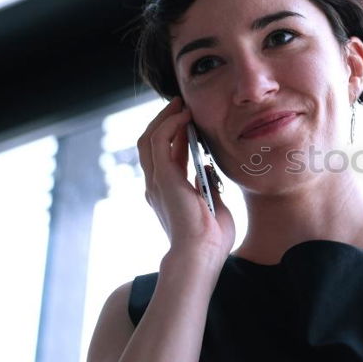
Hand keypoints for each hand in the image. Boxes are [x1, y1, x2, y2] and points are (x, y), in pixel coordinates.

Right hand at [137, 97, 235, 265]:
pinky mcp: (163, 178)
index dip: (173, 137)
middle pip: (151, 144)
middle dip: (164, 121)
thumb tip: (207, 168)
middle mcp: (156, 186)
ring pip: (150, 138)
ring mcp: (156, 182)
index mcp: (167, 194)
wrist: (201, 256)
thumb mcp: (213, 206)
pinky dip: (169, 124)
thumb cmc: (211, 240)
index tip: (187, 120)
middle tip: (180, 105)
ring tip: (180, 104)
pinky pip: (159, 141)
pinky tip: (184, 116)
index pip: (164, 157)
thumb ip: (207, 186)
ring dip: (164, 118)